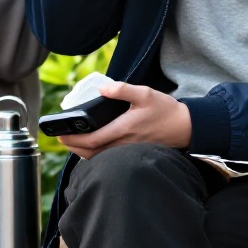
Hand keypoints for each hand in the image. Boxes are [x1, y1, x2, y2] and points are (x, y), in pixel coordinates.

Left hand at [57, 81, 191, 159]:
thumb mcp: (144, 93)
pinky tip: (93, 147)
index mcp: (125, 129)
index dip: (74, 140)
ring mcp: (130, 151)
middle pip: (92, 154)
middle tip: (62, 140)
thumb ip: (122, 90)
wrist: (186, 127)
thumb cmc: (165, 110)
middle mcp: (125, 144)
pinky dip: (97, 155)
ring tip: (74, 143)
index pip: (93, 140)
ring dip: (84, 153)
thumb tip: (102, 89)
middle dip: (74, 148)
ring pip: (100, 158)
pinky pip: (110, 158)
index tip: (61, 135)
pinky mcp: (134, 154)